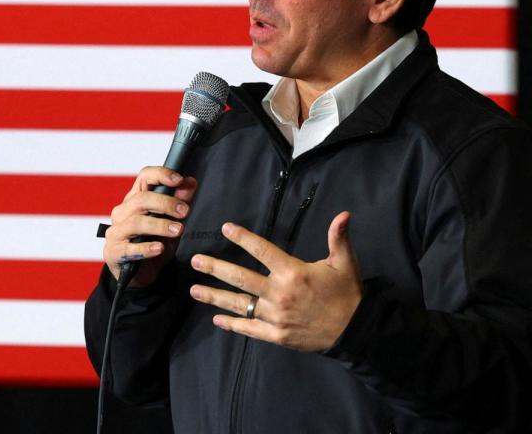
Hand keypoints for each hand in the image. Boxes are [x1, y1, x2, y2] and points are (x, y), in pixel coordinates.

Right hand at [103, 166, 196, 285]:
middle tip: (184, 211)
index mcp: (136, 200)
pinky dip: (146, 248)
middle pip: (141, 199)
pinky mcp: (113, 252)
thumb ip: (180, 203)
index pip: (144, 178)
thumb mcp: (172, 223)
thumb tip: (190, 182)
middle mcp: (123, 212)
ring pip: (136, 222)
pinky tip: (159, 248)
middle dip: (165, 203)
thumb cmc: (154, 244)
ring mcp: (116, 232)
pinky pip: (129, 248)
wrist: (141, 275)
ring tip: (178, 230)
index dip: (160, 175)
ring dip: (159, 225)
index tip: (179, 180)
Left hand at [189, 211, 361, 351]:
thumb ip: (339, 238)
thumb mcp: (345, 263)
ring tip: (194, 289)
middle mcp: (279, 294)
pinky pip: (249, 328)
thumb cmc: (348, 294)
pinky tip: (215, 319)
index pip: (262, 251)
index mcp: (293, 273)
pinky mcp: (275, 335)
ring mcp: (275, 316)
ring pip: (238, 304)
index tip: (225, 228)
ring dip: (214, 296)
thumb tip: (344, 213)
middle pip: (240, 278)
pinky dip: (231, 324)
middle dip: (215, 268)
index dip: (242, 238)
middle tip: (194, 261)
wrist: (356, 331)